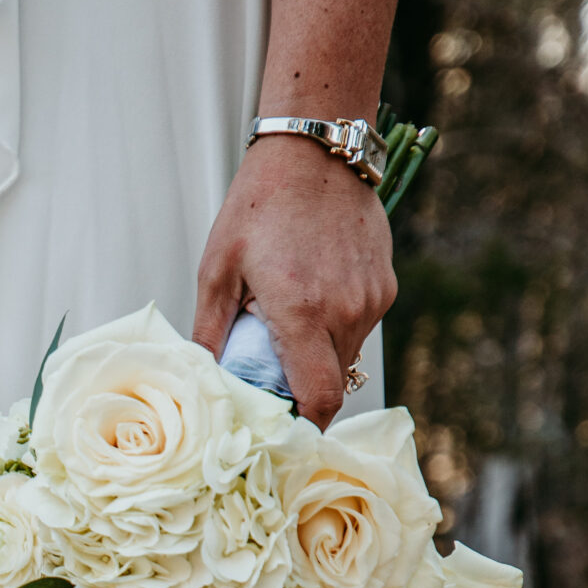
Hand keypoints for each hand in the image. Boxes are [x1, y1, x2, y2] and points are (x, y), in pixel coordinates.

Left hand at [192, 137, 394, 427]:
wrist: (314, 152)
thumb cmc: (256, 207)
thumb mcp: (217, 270)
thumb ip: (210, 334)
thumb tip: (203, 382)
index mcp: (302, 312)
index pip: (319, 399)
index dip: (303, 427)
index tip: (282, 435)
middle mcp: (346, 311)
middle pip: (332, 385)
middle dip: (303, 394)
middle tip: (270, 382)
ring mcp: (371, 299)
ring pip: (346, 358)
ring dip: (317, 359)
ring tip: (286, 327)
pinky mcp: (384, 286)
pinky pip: (359, 328)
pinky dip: (334, 330)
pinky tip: (310, 298)